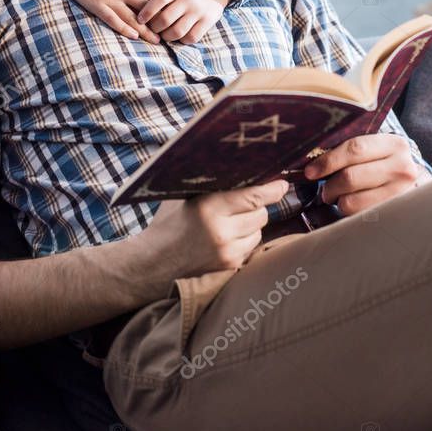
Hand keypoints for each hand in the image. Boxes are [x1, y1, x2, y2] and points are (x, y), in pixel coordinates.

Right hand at [35, 0, 159, 43]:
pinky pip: (113, 19)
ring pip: (133, 17)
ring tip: (156, 40)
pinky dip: (124, 29)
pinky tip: (134, 36)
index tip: (171, 17)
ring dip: (146, 30)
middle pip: (147, 8)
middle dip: (159, 21)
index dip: (163, 7)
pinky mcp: (97, 4)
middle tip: (170, 33)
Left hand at [136, 0, 241, 43]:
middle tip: (153, 30)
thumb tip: (142, 16)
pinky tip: (180, 36)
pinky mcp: (208, 20)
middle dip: (155, 28)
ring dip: (167, 37)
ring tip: (165, 35)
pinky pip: (191, 37)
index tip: (140, 20)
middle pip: (166, 19)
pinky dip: (182, 40)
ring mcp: (199, 10)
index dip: (148, 10)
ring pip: (177, 31)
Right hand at [140, 179, 289, 279]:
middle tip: (246, 200)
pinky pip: (250, 248)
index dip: (272, 189)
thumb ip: (207, 182)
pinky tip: (226, 238)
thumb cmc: (166, 224)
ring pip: (258, 231)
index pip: (254, 195)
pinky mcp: (229, 268)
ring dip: (251, 224)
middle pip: (260, 213)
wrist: (150, 265)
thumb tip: (235, 162)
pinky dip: (244, 240)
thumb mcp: (182, 196)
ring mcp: (227, 253)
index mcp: (208, 207)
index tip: (282, 183)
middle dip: (257, 205)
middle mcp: (221, 231)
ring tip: (230, 221)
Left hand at [303, 134, 428, 216]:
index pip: (354, 149)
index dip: (328, 161)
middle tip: (324, 190)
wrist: (422, 190)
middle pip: (350, 177)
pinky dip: (349, 213)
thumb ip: (352, 149)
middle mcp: (402, 168)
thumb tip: (313, 158)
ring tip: (339, 198)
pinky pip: (359, 217)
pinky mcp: (395, 214)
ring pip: (352, 201)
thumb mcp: (378, 150)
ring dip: (338, 201)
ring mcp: (402, 193)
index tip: (310, 171)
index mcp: (394, 144)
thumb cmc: (388, 166)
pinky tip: (353, 206)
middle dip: (329, 186)